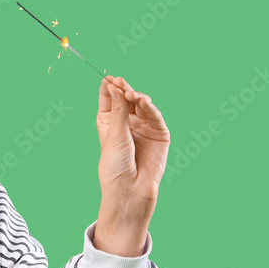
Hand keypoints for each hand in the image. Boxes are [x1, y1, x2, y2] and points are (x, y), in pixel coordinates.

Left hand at [94, 76, 170, 255]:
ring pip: (141, 105)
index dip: (109, 88)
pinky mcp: (159, 134)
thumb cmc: (115, 165)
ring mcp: (143, 128)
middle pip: (126, 99)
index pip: (109, 99)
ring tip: (131, 95)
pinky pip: (155, 116)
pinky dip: (150, 107)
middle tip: (121, 82)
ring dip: (137, 97)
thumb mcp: (114, 135)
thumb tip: (115, 86)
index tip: (108, 78)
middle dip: (124, 90)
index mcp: (109, 122)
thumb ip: (117, 110)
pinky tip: (143, 101)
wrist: (130, 189)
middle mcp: (126, 123)